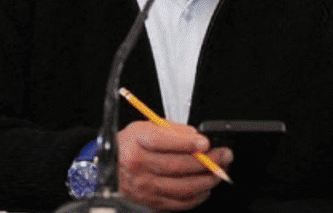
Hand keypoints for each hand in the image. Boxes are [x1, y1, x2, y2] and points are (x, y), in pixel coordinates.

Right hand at [116, 120, 233, 210]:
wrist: (108, 168)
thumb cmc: (128, 146)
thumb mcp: (144, 128)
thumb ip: (172, 130)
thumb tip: (196, 136)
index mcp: (137, 142)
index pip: (164, 141)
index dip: (188, 143)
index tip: (206, 142)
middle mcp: (139, 165)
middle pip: (179, 166)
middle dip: (208, 161)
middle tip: (224, 155)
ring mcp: (145, 187)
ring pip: (183, 187)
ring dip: (207, 180)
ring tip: (219, 172)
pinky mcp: (151, 202)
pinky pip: (180, 203)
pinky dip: (197, 196)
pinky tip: (205, 188)